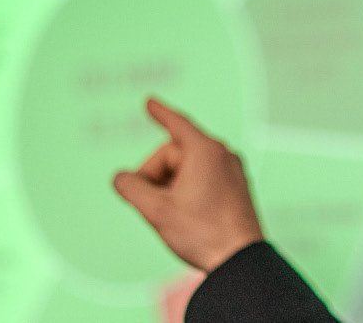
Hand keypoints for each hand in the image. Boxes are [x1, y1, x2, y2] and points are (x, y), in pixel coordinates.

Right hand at [114, 98, 264, 271]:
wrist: (240, 260)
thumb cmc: (202, 232)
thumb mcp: (156, 210)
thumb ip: (131, 188)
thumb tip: (121, 178)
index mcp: (206, 151)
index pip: (176, 124)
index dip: (159, 113)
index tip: (149, 101)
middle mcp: (223, 155)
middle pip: (172, 156)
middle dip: (155, 177)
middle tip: (153, 207)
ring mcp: (233, 172)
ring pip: (186, 171)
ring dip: (170, 189)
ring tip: (174, 217)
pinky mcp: (237, 188)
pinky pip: (202, 181)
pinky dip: (186, 193)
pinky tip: (188, 217)